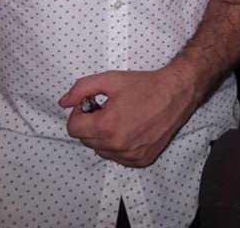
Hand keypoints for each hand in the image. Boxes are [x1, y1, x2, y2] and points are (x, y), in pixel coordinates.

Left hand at [59, 63, 198, 166]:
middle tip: (107, 108)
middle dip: (91, 124)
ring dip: (104, 136)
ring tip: (121, 118)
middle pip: (86, 140)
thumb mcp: (110, 79)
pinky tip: (131, 128)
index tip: (92, 104)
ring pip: (101, 150)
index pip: (73, 129)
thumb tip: (63, 102)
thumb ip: (82, 88)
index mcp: (106, 126)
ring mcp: (130, 156)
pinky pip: (118, 158)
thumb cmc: (143, 85)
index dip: (79, 113)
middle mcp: (117, 146)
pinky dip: (119, 145)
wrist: (175, 93)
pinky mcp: (141, 161)